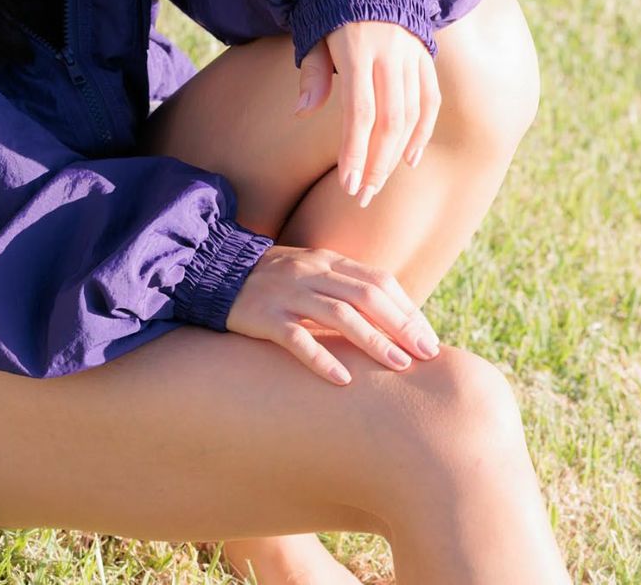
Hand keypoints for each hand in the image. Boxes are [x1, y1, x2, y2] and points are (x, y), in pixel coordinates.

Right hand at [224, 244, 440, 384]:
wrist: (213, 274)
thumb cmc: (272, 282)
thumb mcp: (310, 274)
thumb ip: (344, 288)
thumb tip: (391, 319)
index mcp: (326, 260)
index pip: (378, 280)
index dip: (407, 309)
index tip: (428, 338)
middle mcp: (310, 272)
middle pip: (366, 295)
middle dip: (401, 325)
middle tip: (426, 354)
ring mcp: (286, 293)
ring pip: (338, 314)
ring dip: (373, 341)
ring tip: (398, 366)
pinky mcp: (263, 315)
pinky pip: (296, 337)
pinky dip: (321, 358)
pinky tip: (342, 379)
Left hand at [295, 21, 441, 206]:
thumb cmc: (331, 11)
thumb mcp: (313, 35)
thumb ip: (312, 74)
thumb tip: (302, 112)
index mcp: (357, 51)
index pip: (359, 112)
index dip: (354, 151)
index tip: (347, 183)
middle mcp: (389, 56)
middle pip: (389, 121)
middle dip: (376, 163)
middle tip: (362, 194)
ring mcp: (411, 56)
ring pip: (411, 115)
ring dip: (396, 154)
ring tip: (378, 182)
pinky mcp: (424, 57)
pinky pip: (430, 100)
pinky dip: (423, 131)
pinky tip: (410, 158)